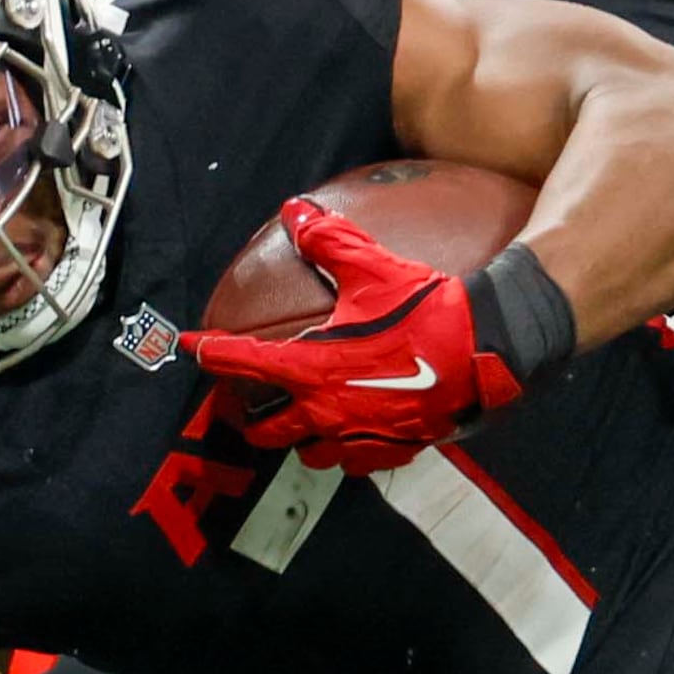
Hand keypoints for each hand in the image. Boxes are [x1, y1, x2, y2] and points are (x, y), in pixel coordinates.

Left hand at [182, 201, 523, 472]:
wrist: (486, 350)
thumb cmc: (425, 310)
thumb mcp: (373, 268)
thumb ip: (328, 240)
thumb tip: (295, 210)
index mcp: (312, 368)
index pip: (242, 363)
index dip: (208, 353)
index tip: (187, 348)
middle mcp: (327, 411)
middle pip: (268, 431)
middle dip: (254, 421)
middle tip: (252, 406)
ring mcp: (359, 437)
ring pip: (310, 456)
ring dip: (301, 441)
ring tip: (305, 425)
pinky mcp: (392, 450)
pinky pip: (356, 464)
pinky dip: (347, 453)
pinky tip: (355, 437)